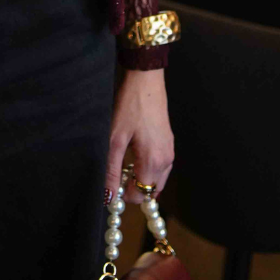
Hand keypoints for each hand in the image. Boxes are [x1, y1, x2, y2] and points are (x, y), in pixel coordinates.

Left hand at [104, 68, 174, 205]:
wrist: (146, 82)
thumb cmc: (130, 106)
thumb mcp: (115, 139)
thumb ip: (112, 170)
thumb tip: (108, 195)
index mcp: (153, 161)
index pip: (140, 196)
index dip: (124, 195)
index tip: (112, 187)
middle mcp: (166, 161)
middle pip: (150, 191)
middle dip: (133, 188)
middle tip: (117, 175)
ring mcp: (170, 152)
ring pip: (157, 181)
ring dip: (141, 179)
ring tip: (125, 164)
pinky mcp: (169, 144)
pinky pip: (161, 168)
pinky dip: (149, 170)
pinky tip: (136, 157)